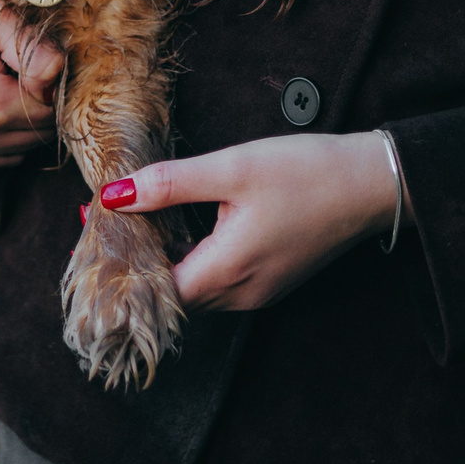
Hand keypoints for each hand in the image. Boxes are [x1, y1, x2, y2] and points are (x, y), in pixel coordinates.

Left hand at [101, 132, 402, 310]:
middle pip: (172, 295)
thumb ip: (170, 184)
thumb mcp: (232, 168)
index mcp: (227, 271)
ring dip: (165, 265)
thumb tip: (113, 196)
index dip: (122, 268)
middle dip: (138, 265)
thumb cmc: (307, 172)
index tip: (92, 239)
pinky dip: (192, 263)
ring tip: (135, 225)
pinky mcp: (271, 280)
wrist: (372, 184)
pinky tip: (180, 231)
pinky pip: (218, 283)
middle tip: (104, 228)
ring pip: (195, 291)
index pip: (154, 291)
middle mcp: (242, 294)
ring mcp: (259, 291)